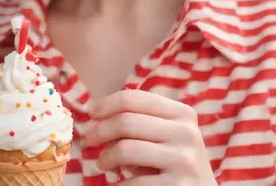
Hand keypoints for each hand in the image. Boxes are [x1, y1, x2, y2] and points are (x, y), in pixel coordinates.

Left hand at [84, 89, 217, 184]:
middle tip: (88, 139)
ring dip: (105, 157)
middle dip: (99, 130)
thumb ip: (141, 120)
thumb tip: (95, 117)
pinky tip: (118, 183)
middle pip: (126, 121)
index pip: (134, 98)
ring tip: (102, 162)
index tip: (91, 113)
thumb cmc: (176, 161)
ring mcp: (184, 161)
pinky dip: (118, 183)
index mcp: (182, 113)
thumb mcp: (168, 134)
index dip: (106, 104)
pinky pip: (132, 182)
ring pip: (126, 149)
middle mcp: (186, 133)